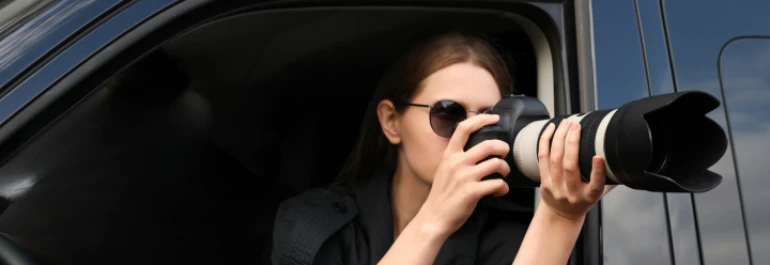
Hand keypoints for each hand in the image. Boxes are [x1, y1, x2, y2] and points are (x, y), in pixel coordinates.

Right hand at [416, 114, 510, 236]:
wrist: (434, 217)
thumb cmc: (441, 194)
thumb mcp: (444, 169)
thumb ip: (457, 157)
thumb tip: (476, 149)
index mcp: (449, 155)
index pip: (464, 128)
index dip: (482, 120)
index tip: (495, 118)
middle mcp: (457, 163)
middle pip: (488, 145)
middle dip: (502, 147)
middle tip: (505, 153)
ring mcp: (465, 177)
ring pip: (496, 164)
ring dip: (505, 169)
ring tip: (503, 175)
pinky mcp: (472, 192)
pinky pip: (497, 184)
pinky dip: (503, 187)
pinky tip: (500, 191)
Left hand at [537, 120, 612, 220]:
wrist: (562, 215)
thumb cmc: (584, 199)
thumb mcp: (599, 193)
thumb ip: (609, 177)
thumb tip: (626, 157)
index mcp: (590, 196)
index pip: (595, 185)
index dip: (597, 170)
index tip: (599, 157)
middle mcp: (572, 193)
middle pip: (570, 167)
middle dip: (572, 143)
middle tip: (576, 126)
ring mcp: (556, 188)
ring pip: (554, 160)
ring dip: (558, 138)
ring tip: (565, 124)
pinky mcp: (544, 183)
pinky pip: (542, 159)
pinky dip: (545, 142)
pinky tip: (550, 130)